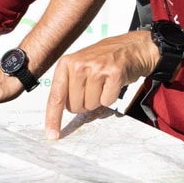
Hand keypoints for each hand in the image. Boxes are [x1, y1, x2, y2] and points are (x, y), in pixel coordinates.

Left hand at [43, 30, 158, 137]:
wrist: (131, 47)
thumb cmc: (103, 60)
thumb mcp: (79, 65)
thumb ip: (68, 86)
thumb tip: (58, 114)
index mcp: (66, 64)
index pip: (56, 97)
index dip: (53, 118)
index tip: (52, 135)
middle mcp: (79, 65)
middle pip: (75, 106)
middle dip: (84, 103)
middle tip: (93, 87)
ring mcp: (96, 69)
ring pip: (91, 105)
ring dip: (98, 99)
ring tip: (103, 83)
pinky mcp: (114, 74)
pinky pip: (107, 101)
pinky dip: (111, 97)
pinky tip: (113, 83)